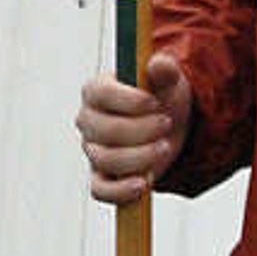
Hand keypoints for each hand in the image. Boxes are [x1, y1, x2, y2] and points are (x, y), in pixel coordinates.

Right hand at [76, 51, 189, 203]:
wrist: (168, 124)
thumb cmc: (161, 97)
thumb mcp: (167, 80)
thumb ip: (164, 70)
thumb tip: (160, 64)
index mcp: (96, 90)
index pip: (101, 95)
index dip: (129, 101)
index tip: (155, 103)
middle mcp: (88, 121)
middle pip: (106, 131)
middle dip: (142, 130)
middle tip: (166, 124)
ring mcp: (93, 151)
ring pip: (106, 160)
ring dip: (141, 157)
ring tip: (165, 147)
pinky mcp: (102, 177)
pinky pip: (101, 191)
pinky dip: (121, 190)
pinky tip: (144, 182)